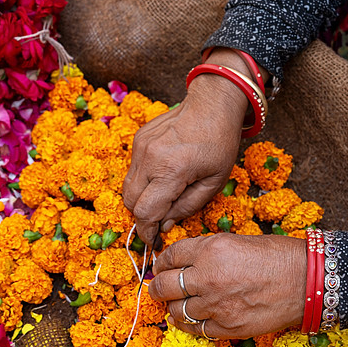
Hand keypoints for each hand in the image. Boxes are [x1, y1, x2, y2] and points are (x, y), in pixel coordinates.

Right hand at [123, 49, 254, 247]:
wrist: (212, 104)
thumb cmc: (220, 143)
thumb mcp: (213, 182)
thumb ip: (187, 207)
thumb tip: (164, 225)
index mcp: (172, 170)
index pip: (145, 212)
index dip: (147, 232)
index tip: (154, 242)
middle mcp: (150, 158)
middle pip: (130, 202)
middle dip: (142, 218)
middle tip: (158, 223)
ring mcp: (140, 147)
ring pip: (127, 187)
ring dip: (140, 200)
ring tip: (161, 200)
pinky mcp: (138, 140)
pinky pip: (133, 170)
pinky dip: (142, 181)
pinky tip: (162, 178)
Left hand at [148, 233, 306, 338]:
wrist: (308, 281)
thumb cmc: (277, 256)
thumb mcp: (236, 241)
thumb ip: (206, 251)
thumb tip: (183, 262)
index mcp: (210, 250)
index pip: (170, 256)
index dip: (163, 262)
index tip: (163, 266)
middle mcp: (207, 278)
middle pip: (164, 286)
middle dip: (158, 287)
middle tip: (159, 288)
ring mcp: (216, 305)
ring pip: (176, 311)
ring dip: (174, 307)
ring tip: (178, 304)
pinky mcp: (227, 327)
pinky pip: (195, 329)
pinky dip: (189, 324)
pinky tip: (192, 318)